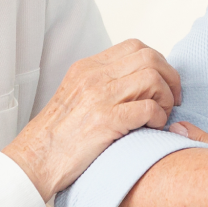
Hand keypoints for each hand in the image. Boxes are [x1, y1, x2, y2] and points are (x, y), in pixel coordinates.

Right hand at [3, 40, 181, 198]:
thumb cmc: (58, 136)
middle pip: (149, 57)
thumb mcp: (76, 95)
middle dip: (170, 77)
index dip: (158, 61)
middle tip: (172, 98)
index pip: (135, 46)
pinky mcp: (105, 121)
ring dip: (165, 97)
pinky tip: (154, 127)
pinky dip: (159, 117)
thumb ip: (102, 84)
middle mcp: (94, 76)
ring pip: (151, 78)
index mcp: (88, 68)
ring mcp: (99, 97)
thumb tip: (138, 83)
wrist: (34, 160)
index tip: (163, 82)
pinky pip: (147, 108)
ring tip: (162, 115)